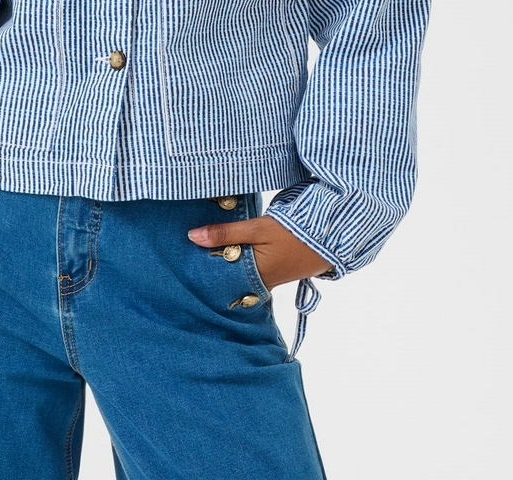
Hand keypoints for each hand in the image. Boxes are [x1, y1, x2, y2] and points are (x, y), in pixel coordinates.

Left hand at [187, 215, 332, 289]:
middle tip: (184, 260)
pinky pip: (252, 268)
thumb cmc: (294, 232)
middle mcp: (261, 283)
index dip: (201, 271)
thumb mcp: (258, 229)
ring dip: (226, 262)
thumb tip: (191, 237)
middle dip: (211, 268)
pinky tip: (228, 250)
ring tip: (198, 254)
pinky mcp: (277, 270)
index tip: (181, 264)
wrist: (332, 234)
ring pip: (240, 272)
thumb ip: (226, 233)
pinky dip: (240, 259)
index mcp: (254, 277)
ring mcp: (271, 277)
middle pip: (229, 277)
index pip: (220, 279)